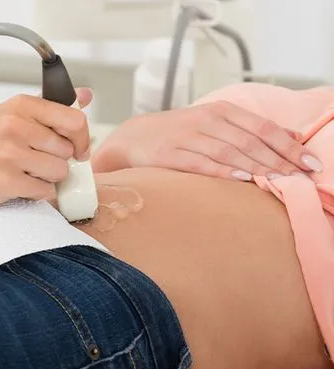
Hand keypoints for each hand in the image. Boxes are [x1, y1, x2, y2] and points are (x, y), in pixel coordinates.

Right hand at [0, 88, 92, 206]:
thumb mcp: (14, 113)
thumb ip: (52, 107)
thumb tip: (85, 95)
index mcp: (22, 106)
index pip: (75, 120)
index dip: (82, 138)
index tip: (78, 148)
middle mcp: (17, 126)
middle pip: (68, 151)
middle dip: (57, 159)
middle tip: (35, 159)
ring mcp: (11, 154)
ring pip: (60, 172)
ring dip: (47, 176)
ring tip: (24, 170)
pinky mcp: (7, 181)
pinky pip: (45, 190)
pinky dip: (35, 191)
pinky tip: (17, 182)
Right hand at [92, 100, 322, 180]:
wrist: (135, 137)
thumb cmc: (179, 132)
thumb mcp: (212, 122)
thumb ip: (246, 128)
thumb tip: (287, 136)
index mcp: (220, 111)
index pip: (262, 127)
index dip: (289, 145)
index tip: (310, 163)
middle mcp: (206, 121)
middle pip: (250, 140)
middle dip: (280, 159)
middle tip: (304, 177)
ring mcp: (187, 137)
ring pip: (229, 151)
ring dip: (257, 166)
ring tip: (281, 180)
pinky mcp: (170, 154)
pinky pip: (200, 163)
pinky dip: (222, 170)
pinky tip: (242, 178)